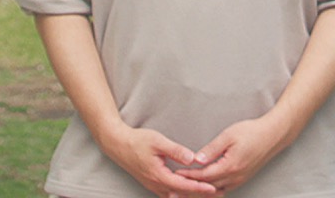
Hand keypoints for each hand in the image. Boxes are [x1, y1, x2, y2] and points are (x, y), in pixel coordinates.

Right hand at [98, 124, 219, 197]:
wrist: (118, 145)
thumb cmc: (137, 141)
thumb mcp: (158, 142)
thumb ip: (176, 150)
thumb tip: (192, 158)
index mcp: (159, 175)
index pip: (183, 185)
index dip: (199, 187)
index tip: (212, 188)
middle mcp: (156, 184)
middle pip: (181, 194)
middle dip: (198, 195)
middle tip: (216, 192)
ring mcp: (153, 185)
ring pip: (174, 195)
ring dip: (190, 195)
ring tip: (206, 193)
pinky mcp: (151, 182)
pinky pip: (169, 192)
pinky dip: (180, 192)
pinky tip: (187, 190)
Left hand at [177, 115, 289, 193]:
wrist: (273, 135)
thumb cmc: (252, 131)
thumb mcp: (229, 135)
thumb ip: (212, 149)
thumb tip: (196, 159)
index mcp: (230, 166)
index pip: (203, 175)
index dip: (188, 176)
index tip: (175, 174)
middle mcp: (234, 178)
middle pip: (207, 187)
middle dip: (190, 187)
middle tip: (175, 187)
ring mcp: (239, 180)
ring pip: (215, 191)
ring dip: (200, 191)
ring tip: (186, 189)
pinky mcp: (241, 179)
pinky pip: (223, 189)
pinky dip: (211, 190)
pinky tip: (204, 187)